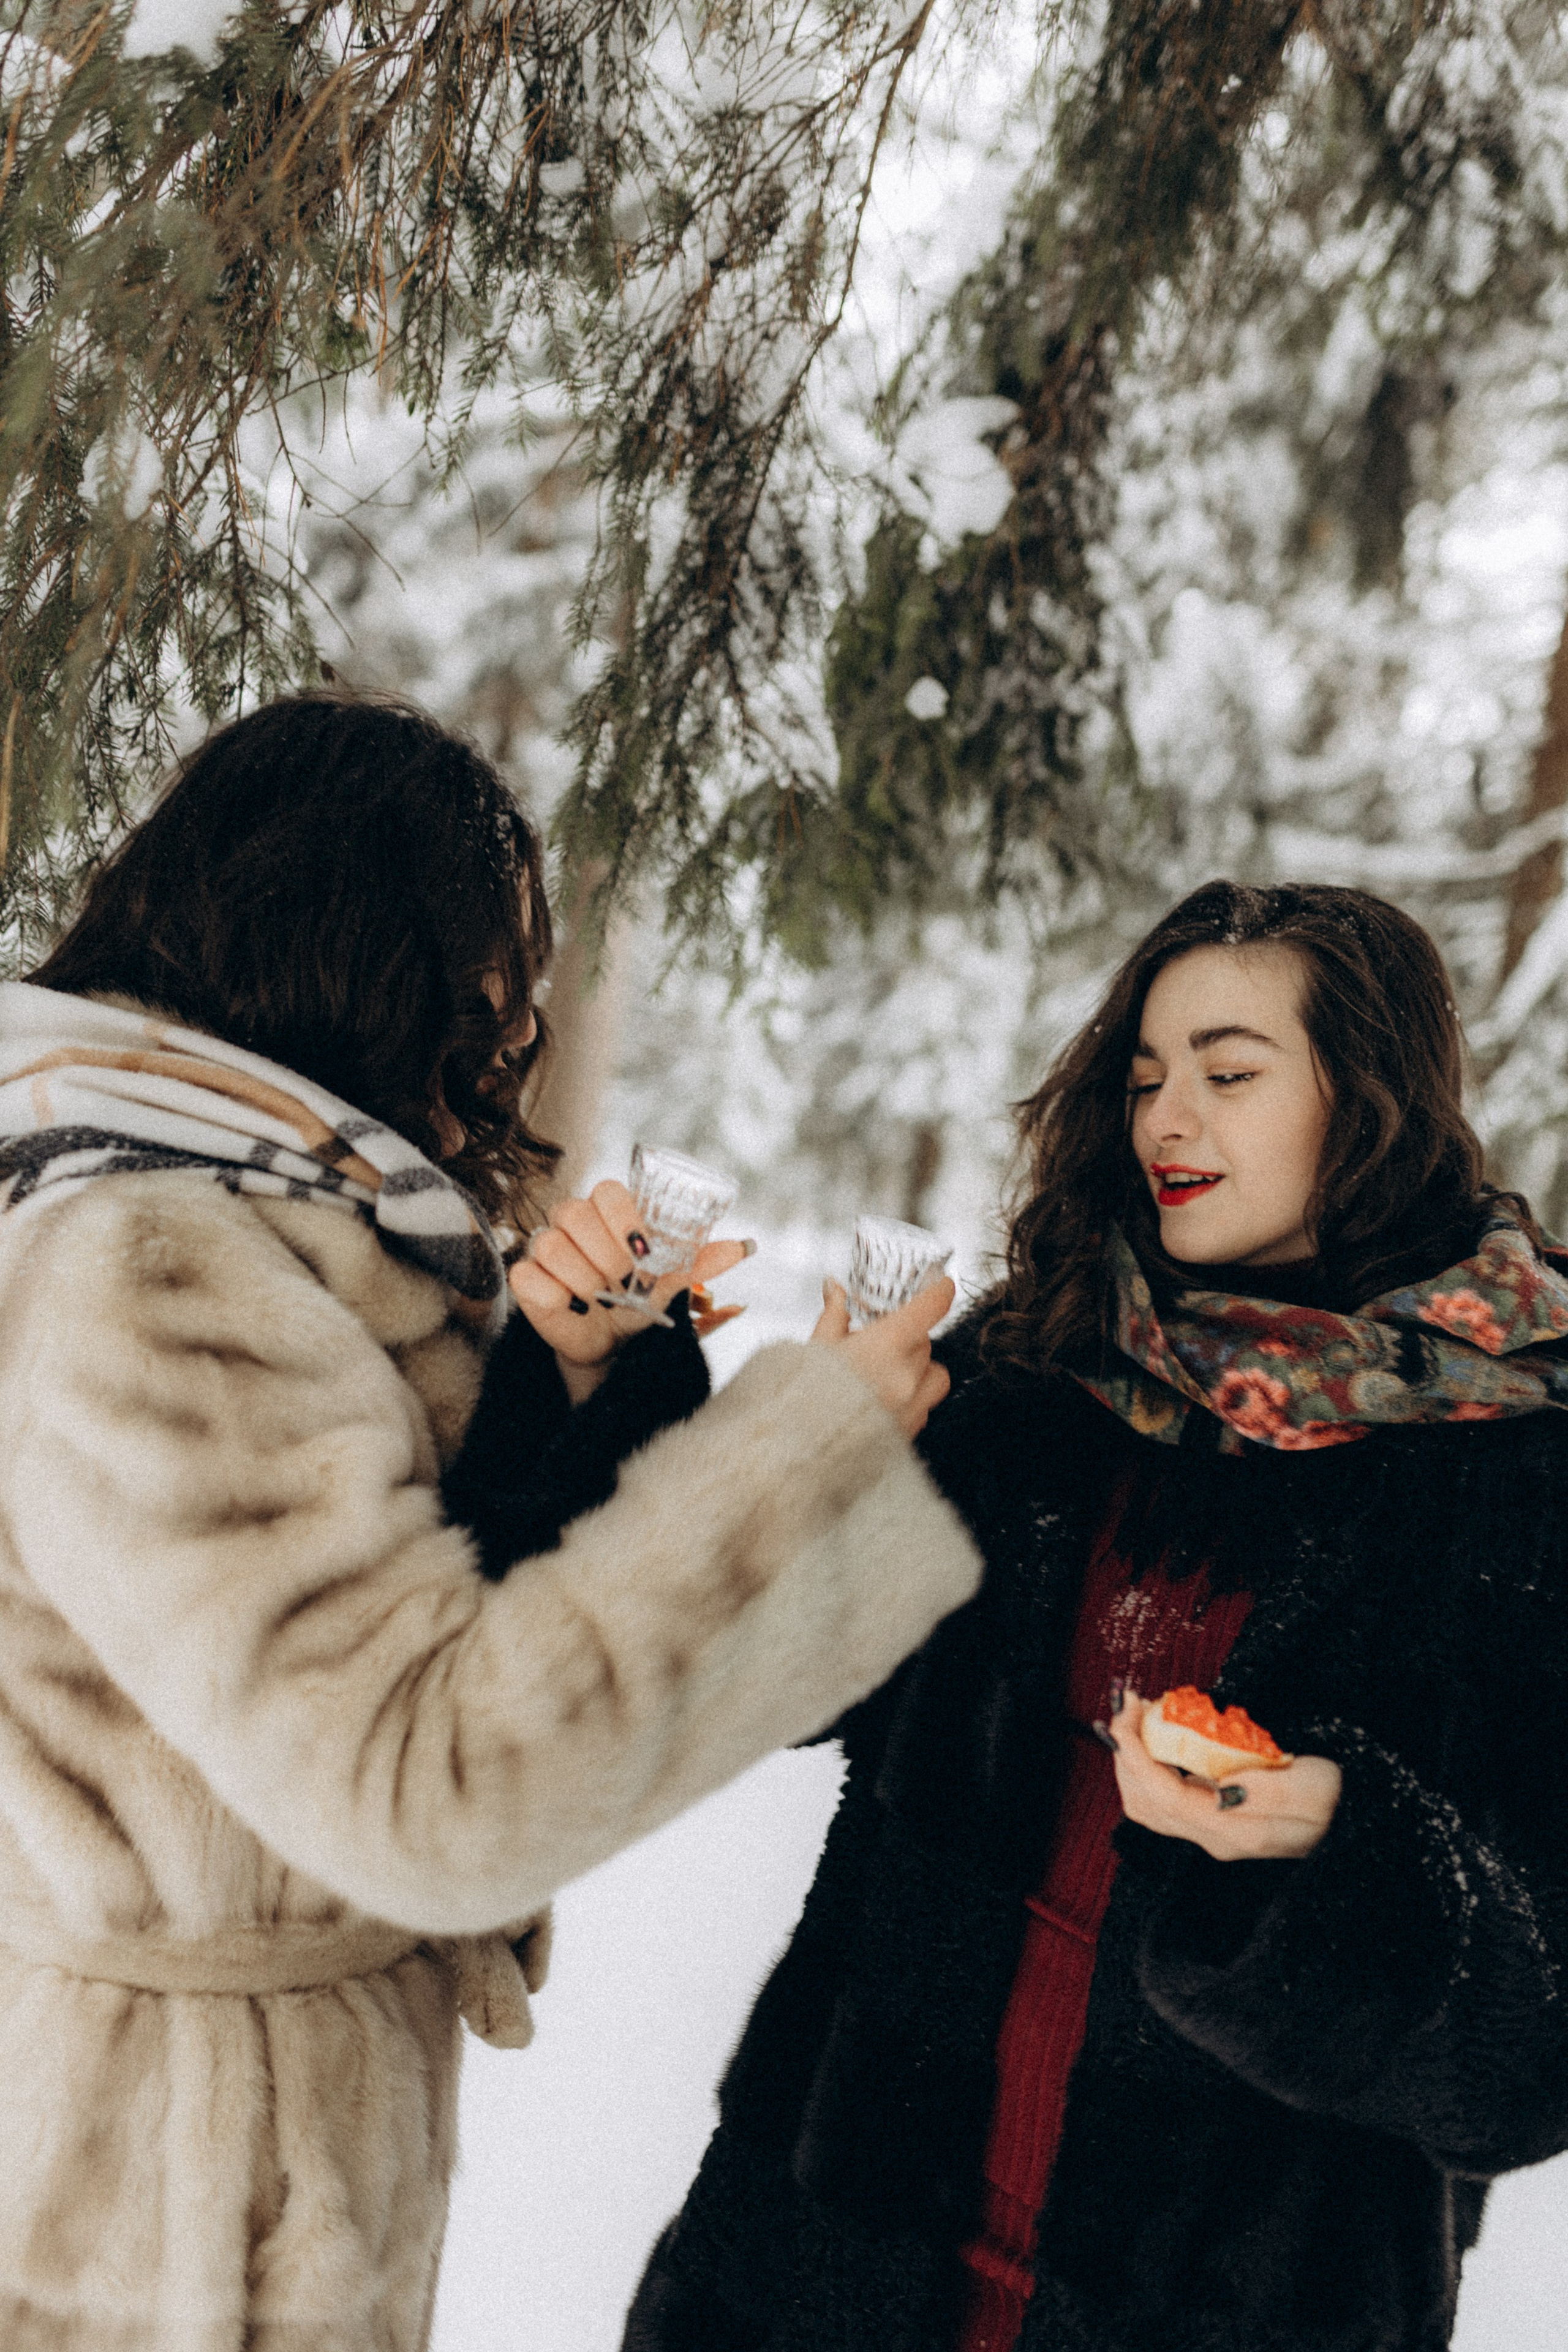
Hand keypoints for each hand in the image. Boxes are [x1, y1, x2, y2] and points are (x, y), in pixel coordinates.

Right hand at [509, 1180, 750, 1401]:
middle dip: (605, 1253)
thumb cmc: (639, 1303)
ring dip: (583, 1280)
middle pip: (574, 1212)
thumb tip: (744, 1247)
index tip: (642, 1249)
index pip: (606, 1190)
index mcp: (609, 1211)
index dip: (623, 1217)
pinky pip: (529, 1276)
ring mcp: (544, 1247)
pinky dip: (556, 1297)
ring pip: (551, 1245)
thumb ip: (700, 1262)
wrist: (612, 1344)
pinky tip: (573, 1307)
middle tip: (623, 1281)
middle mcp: (572, 1222)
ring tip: (599, 1299)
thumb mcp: (670, 1283)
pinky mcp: (525, 1277)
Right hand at [810, 1275, 952, 1438]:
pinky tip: (882, 1401)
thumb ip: (834, 1314)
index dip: (940, 1291)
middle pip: (925, 1343)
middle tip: (878, 1343)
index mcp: (887, 1345)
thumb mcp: (818, 1346)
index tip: (942, 1285)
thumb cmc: (805, 1396)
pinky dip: (912, 1399)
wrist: (800, 1451)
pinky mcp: (910, 1433)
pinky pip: (924, 1407)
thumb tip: (833, 1287)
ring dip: (920, 1369)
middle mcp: (907, 1375)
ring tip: (889, 1373)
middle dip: (907, 1338)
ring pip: (935, 1376)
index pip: (930, 1308)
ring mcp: (912, 1406)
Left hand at [1099, 1686, 1341, 1860]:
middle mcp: (1214, 1836)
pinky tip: (1155, 1733)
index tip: (1126, 1714)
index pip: (1164, 1797)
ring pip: (1148, 1801)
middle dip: (1126, 1752)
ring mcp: (1211, 1830)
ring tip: (1135, 1713)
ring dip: (1133, 1758)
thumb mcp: (1311, 1789)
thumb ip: (1268, 1792)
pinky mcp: (1213, 1816)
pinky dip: (1149, 1762)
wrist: (1350, 1817)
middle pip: (1145, 1802)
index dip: (1137, 1756)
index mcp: (1232, 1832)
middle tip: (1126, 1702)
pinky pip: (1165, 1793)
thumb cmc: (1336, 1799)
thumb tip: (1223, 1789)